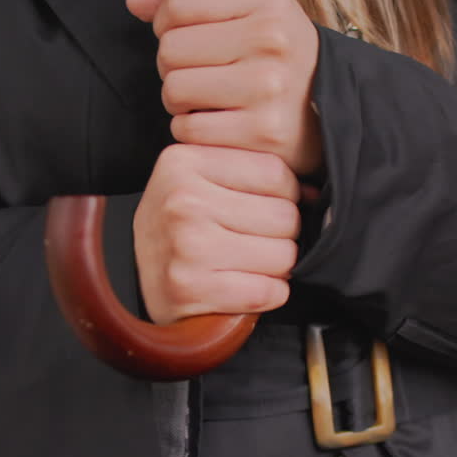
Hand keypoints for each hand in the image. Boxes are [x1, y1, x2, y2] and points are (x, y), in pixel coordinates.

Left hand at [127, 0, 323, 176]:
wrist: (333, 115)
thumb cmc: (285, 65)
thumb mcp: (253, 16)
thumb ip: (192, 4)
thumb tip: (137, 2)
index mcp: (269, 5)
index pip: (178, 4)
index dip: (169, 24)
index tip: (188, 37)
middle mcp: (272, 42)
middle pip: (169, 49)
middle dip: (177, 67)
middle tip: (205, 76)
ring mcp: (268, 89)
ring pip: (173, 90)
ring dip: (183, 102)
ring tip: (212, 101)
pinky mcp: (261, 133)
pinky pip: (188, 130)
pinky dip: (195, 132)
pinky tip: (220, 124)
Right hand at [134, 144, 301, 324]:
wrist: (139, 284)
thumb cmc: (181, 230)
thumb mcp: (201, 183)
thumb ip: (252, 174)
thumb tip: (316, 193)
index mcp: (184, 161)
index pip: (276, 172)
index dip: (285, 197)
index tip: (262, 211)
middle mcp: (182, 199)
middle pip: (285, 215)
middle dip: (280, 236)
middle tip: (253, 243)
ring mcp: (185, 244)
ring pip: (283, 255)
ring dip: (276, 268)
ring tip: (247, 265)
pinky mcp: (190, 288)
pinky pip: (268, 291)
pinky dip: (267, 295)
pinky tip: (243, 288)